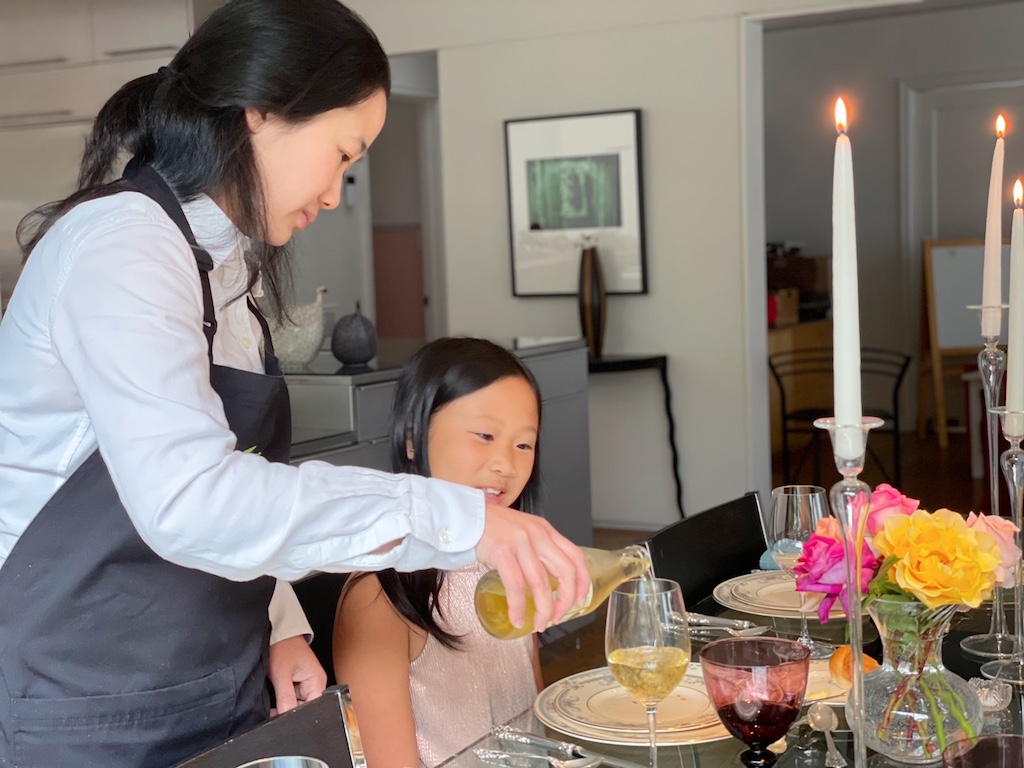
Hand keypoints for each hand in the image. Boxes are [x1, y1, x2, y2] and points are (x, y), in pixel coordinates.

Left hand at [267, 635, 326, 715]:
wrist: (276, 633)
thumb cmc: (282, 646)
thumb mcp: (281, 674)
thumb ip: (285, 698)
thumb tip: (286, 719)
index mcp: (317, 681)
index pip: (313, 708)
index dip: (298, 716)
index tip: (281, 719)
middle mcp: (314, 684)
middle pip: (304, 708)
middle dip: (288, 710)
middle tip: (274, 710)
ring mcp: (305, 683)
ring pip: (296, 704)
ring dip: (284, 704)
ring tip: (274, 695)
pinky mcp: (296, 683)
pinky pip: (291, 697)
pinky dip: (282, 699)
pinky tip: (275, 695)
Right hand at [475, 504, 588, 632]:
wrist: (464, 515)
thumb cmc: (491, 527)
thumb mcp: (523, 532)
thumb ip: (537, 550)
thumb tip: (547, 582)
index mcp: (546, 530)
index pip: (576, 557)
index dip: (582, 582)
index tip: (579, 600)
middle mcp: (538, 534)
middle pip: (566, 572)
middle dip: (566, 600)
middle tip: (558, 617)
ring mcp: (521, 542)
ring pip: (541, 582)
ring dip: (543, 609)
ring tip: (539, 623)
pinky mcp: (502, 551)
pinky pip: (516, 586)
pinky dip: (518, 606)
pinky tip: (516, 617)